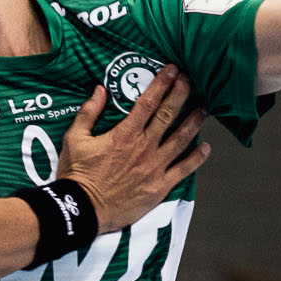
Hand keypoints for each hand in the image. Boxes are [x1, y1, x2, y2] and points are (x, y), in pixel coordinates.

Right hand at [56, 65, 210, 232]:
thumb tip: (100, 90)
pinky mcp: (159, 186)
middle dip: (181, 94)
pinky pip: (183, 170)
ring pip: (181, 139)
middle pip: (168, 115)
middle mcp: (143, 147)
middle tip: (191, 80)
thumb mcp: (75, 138)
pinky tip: (205, 147)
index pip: (148, 102)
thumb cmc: (77, 175)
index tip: (173, 70)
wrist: (82, 210)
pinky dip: (197, 158)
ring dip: (194, 121)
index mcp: (124, 134)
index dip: (162, 83)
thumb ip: (89, 112)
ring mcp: (154, 167)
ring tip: (204, 108)